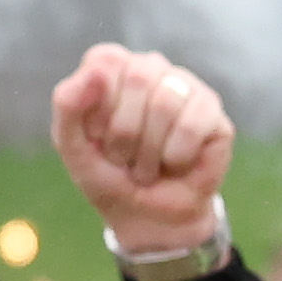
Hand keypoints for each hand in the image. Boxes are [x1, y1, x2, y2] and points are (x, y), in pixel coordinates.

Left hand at [50, 45, 235, 262]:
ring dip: (150, 150)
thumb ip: (67, 105)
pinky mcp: (214, 114)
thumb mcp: (73, 147)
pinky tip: (176, 164)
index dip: (99, 105)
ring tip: (148, 166)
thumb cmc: (110, 178)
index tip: (97, 135)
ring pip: (166, 102)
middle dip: (125, 132)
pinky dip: (177, 156)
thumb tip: (94, 72)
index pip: (106, 61)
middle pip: (138, 77)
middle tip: (125, 158)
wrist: (148, 219)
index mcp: (114, 68)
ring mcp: (186, 88)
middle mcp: (152, 69)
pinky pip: (192, 126)